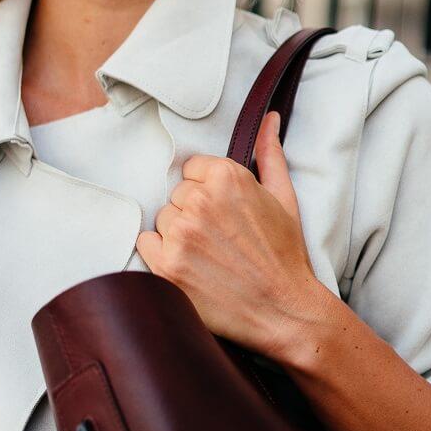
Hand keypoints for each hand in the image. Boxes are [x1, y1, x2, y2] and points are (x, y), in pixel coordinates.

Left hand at [135, 110, 320, 360]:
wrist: (285, 311)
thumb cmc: (285, 255)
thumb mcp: (283, 197)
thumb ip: (269, 153)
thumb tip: (269, 119)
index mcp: (227, 177)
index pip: (191, 170)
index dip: (207, 192)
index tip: (224, 215)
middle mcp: (200, 202)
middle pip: (176, 195)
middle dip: (193, 213)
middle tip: (220, 239)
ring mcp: (181, 235)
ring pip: (162, 219)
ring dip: (178, 234)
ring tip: (209, 255)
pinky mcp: (167, 266)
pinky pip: (145, 243)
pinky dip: (160, 254)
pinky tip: (189, 266)